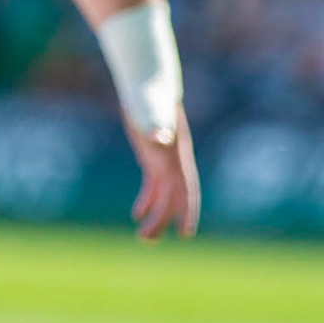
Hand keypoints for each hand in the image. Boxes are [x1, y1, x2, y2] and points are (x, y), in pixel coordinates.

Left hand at [126, 104, 199, 240]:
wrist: (147, 81)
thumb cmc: (147, 93)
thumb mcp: (148, 108)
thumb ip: (156, 122)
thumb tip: (160, 136)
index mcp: (175, 154)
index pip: (185, 188)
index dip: (186, 210)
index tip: (185, 234)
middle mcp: (173, 160)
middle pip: (172, 197)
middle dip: (164, 219)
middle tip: (146, 240)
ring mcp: (164, 159)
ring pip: (163, 195)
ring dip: (155, 215)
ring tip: (143, 238)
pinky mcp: (152, 156)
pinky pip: (153, 184)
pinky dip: (147, 200)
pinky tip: (137, 214)